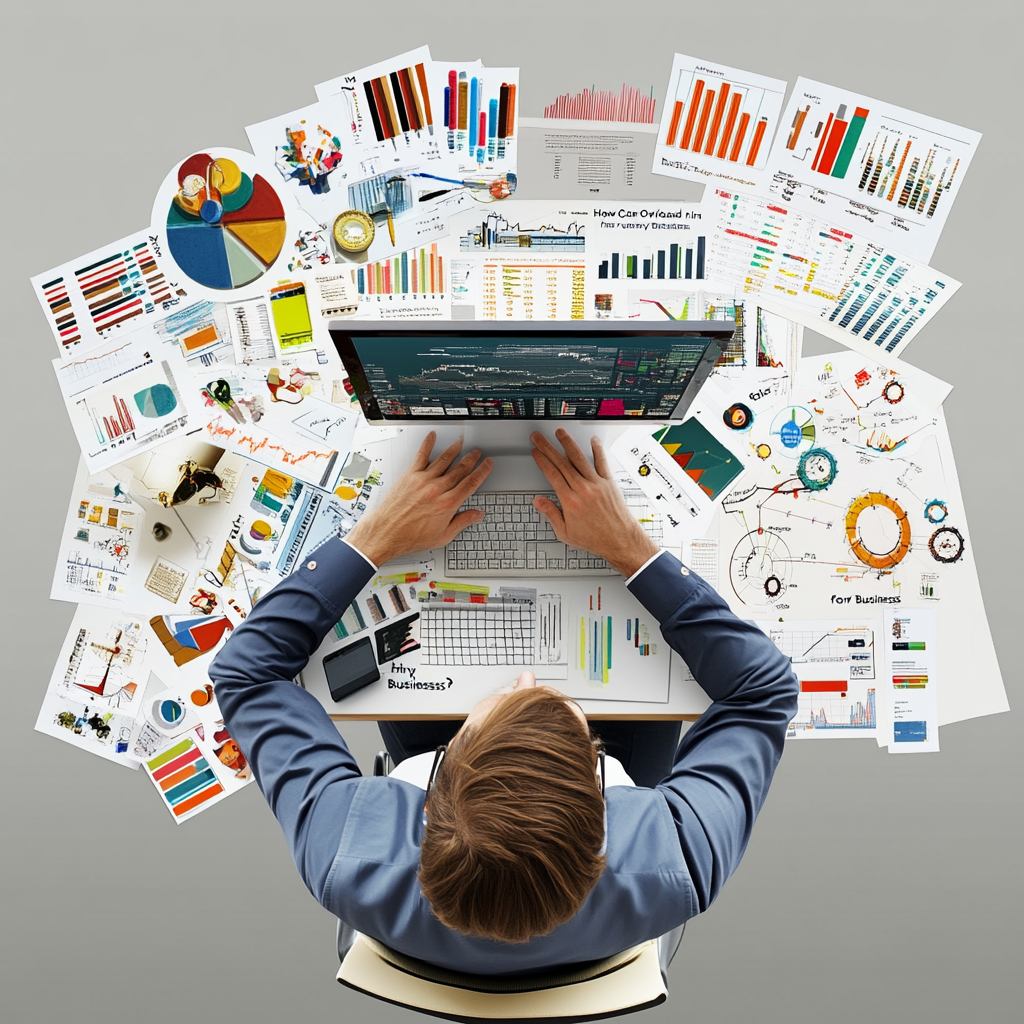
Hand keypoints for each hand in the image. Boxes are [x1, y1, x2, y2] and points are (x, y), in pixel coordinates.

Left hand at [345, 432, 492, 565]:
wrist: (386, 533)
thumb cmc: (411, 537)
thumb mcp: (443, 536)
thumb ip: (462, 522)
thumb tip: (477, 515)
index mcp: (448, 504)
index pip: (471, 483)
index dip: (482, 471)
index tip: (487, 464)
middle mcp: (437, 490)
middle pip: (460, 469)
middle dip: (471, 459)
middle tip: (477, 453)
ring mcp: (423, 481)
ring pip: (444, 460)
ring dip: (455, 449)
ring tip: (461, 443)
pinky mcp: (410, 476)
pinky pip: (421, 456)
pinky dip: (428, 444)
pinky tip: (432, 437)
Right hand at [531, 429, 657, 577]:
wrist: (620, 540)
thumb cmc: (595, 539)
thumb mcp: (566, 533)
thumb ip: (551, 514)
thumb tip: (539, 502)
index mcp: (570, 501)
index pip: (552, 474)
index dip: (542, 461)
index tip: (536, 453)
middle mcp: (583, 489)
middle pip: (561, 462)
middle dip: (548, 448)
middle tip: (539, 438)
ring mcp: (597, 484)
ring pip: (579, 458)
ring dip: (568, 443)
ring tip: (560, 433)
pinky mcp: (609, 483)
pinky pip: (602, 462)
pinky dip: (597, 450)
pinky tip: (592, 441)